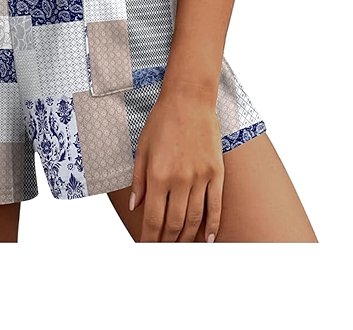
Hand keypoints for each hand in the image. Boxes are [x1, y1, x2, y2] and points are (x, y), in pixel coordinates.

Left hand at [128, 80, 223, 241]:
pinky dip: (213, 225)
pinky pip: (216, 205)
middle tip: (164, 252)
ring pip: (195, 218)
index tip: (147, 248)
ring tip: (182, 248)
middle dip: (167, 242)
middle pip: (174, 223)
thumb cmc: (162, 122)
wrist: (189, 100)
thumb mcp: (142, 149)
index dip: (150, 239)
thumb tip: (136, 207)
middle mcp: (179, 180)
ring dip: (187, 238)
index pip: (153, 218)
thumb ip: (138, 181)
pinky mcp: (216, 172)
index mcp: (157, 175)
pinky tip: (208, 240)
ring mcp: (200, 177)